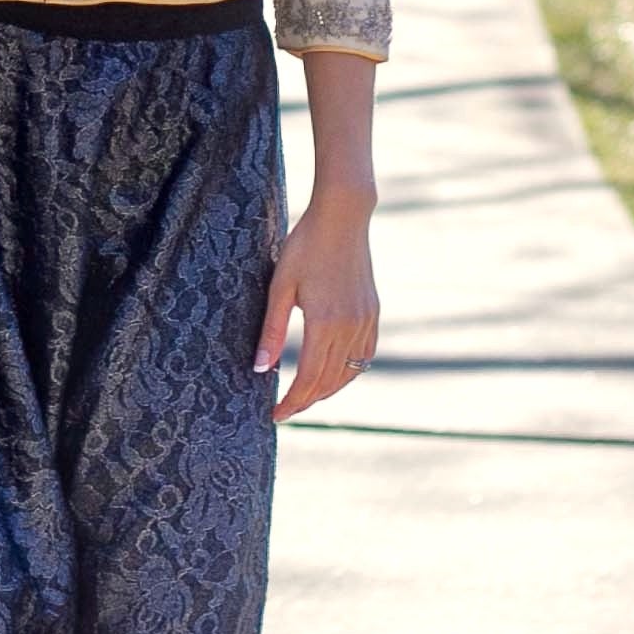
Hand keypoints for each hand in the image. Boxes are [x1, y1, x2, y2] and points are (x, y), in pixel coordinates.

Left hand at [253, 183, 378, 423]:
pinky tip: (335, 375)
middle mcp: (350, 327)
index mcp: (325, 323)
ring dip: (327, 390)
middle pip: (328, 382)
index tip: (275, 415)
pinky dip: (349, 372)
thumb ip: (271, 330)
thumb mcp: (280, 286)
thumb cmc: (304, 247)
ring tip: (305, 397)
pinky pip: (365, 356)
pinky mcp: (373, 313)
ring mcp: (366, 321)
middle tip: (285, 411)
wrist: (342, 218)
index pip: (308, 379)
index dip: (292, 402)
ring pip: (349, 373)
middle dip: (306, 401)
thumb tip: (261, 369)